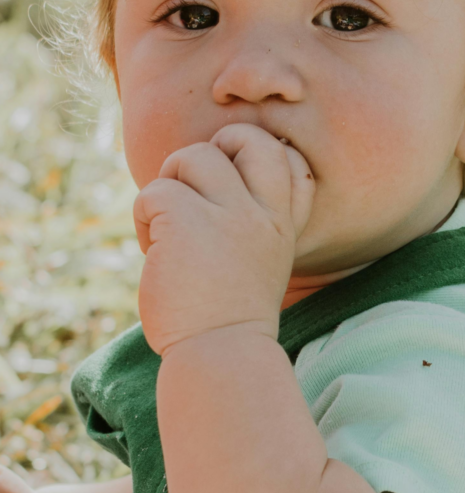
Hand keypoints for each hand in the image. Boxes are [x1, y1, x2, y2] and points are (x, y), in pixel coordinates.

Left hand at [133, 124, 315, 356]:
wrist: (220, 354)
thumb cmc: (231, 317)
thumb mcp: (263, 265)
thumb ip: (252, 224)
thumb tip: (208, 183)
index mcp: (281, 224)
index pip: (293, 162)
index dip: (266, 156)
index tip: (241, 186)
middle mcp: (261, 212)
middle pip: (248, 138)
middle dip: (217, 146)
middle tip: (196, 183)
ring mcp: (228, 214)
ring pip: (192, 156)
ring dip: (171, 184)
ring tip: (168, 225)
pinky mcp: (186, 221)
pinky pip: (154, 191)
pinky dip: (143, 217)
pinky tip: (153, 249)